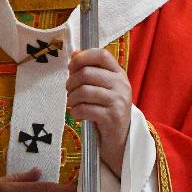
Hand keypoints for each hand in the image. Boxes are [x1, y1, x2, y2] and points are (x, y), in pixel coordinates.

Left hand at [66, 48, 131, 175]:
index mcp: (119, 73)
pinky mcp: (112, 117)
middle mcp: (121, 84)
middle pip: (86, 73)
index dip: (82, 57)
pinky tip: (78, 115)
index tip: (72, 67)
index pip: (101, 54)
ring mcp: (118, 101)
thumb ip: (90, 70)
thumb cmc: (107, 109)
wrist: (120, 138)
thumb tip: (75, 53)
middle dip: (71, 83)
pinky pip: (85, 109)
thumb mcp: (102, 87)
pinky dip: (75, 112)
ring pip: (83, 91)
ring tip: (72, 104)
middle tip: (69, 91)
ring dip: (71, 99)